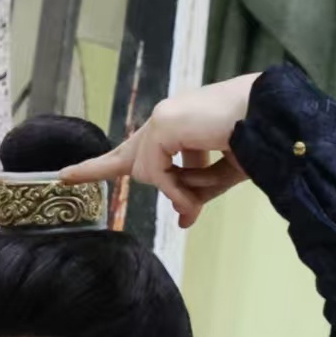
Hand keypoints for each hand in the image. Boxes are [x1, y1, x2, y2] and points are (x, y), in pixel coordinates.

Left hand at [57, 72, 261, 228]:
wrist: (272, 117)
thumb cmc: (254, 140)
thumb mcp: (222, 175)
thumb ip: (196, 194)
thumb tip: (182, 219)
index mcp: (177, 127)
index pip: (130, 151)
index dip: (96, 166)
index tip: (64, 176)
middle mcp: (164, 120)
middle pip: (138, 168)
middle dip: (168, 190)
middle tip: (182, 204)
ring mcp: (160, 119)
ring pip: (150, 176)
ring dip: (183, 188)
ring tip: (211, 179)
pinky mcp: (162, 125)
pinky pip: (157, 175)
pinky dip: (178, 187)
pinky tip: (197, 181)